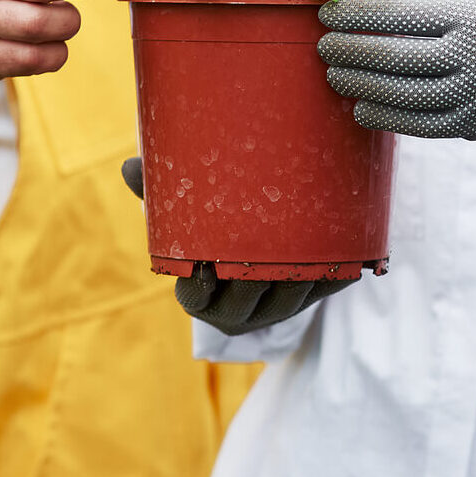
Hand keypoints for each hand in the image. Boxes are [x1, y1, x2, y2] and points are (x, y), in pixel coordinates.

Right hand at [121, 157, 354, 334]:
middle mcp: (240, 310)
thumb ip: (162, 194)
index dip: (200, 286)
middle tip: (264, 251)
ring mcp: (279, 308)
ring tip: (308, 245)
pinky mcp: (316, 296)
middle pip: (248, 303)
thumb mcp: (188, 214)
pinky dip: (337, 270)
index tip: (205, 264)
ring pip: (291, 300)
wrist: (269, 243)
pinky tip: (346, 250)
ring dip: (299, 277)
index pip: (195, 299)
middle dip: (255, 281)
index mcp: (203, 296)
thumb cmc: (215, 228)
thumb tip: (129, 166)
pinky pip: (329, 287)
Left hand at [316, 0, 475, 139]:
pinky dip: (389, 120)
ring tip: (334, 78)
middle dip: (350, 53)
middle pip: (395, 58)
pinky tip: (364, 110)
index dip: (356, 16)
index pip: (400, 16)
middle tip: (321, 48)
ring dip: (362, 88)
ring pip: (404, 97)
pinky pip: (424, 126)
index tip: (326, 14)